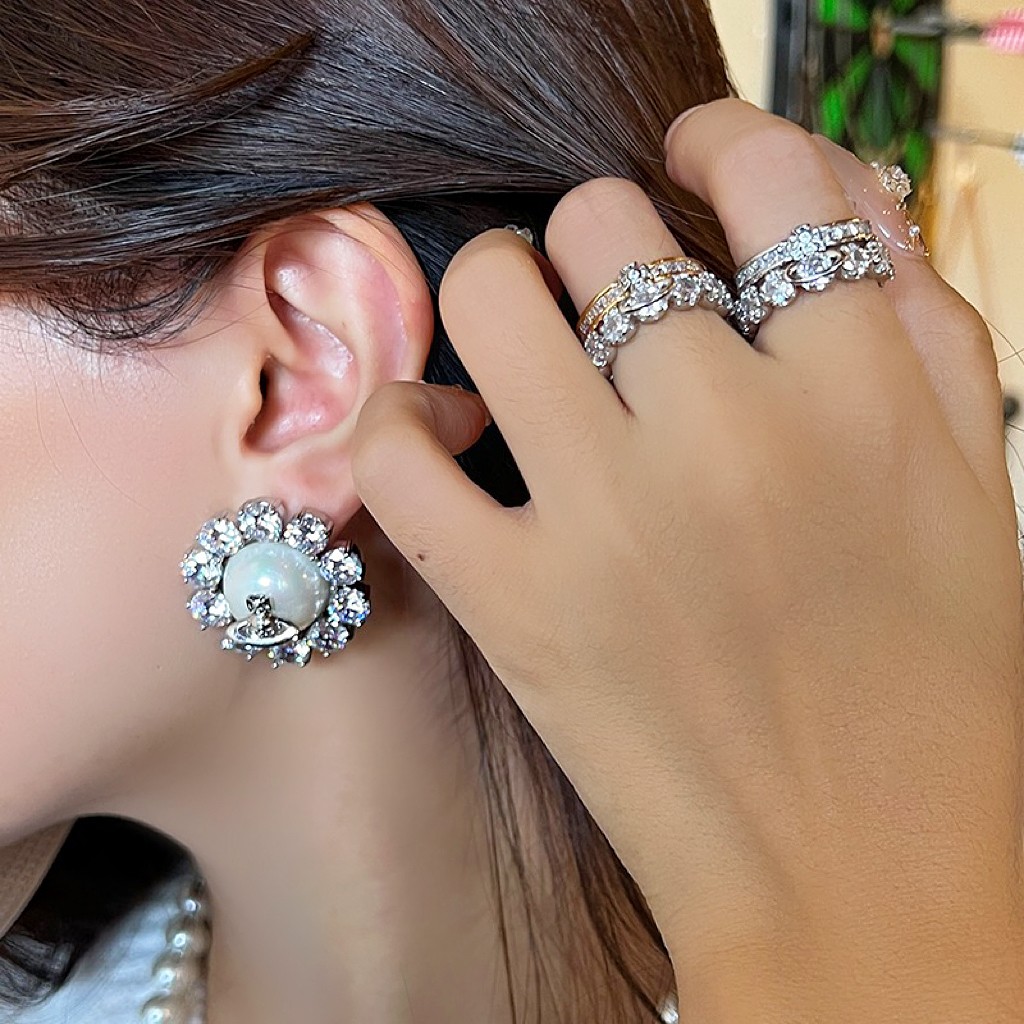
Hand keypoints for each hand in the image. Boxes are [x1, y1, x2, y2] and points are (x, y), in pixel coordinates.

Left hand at [352, 98, 1023, 1020]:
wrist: (866, 881)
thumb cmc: (939, 691)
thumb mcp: (972, 487)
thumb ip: (913, 331)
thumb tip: (825, 208)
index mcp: (867, 395)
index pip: (767, 170)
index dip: (717, 144)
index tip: (689, 157)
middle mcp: (733, 434)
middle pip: (605, 224)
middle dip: (603, 242)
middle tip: (609, 295)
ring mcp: (610, 521)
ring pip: (493, 294)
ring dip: (498, 289)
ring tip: (519, 334)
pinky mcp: (515, 608)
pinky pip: (397, 449)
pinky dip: (401, 417)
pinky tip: (447, 434)